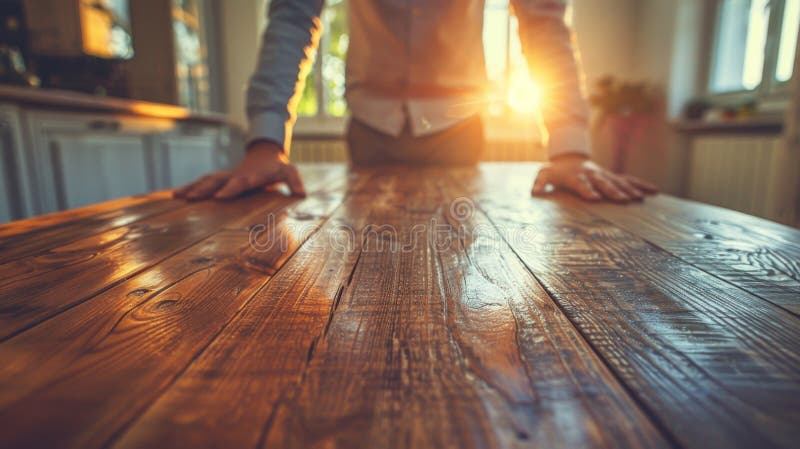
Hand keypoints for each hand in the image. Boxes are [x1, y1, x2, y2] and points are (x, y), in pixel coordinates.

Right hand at [174, 141, 305, 199]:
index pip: (241, 182)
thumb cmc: (277, 167)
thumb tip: (301, 195)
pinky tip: (175, 196)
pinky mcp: (219, 179)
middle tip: (190, 199)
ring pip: (206, 180)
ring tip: (176, 196)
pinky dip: (189, 188)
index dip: (231, 189)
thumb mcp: (290, 172)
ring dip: (192, 188)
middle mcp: (235, 175)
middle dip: (204, 189)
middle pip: (217, 181)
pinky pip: (203, 183)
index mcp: (251, 175)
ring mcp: (225, 176)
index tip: (220, 197)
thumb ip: (295, 182)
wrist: (264, 153)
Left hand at [531, 155, 656, 201]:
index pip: (581, 184)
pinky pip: (629, 180)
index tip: (595, 199)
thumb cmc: (555, 170)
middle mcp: (592, 175)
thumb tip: (534, 192)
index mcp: (575, 176)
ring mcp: (604, 174)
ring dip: (629, 190)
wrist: (568, 156)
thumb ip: (539, 183)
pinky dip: (641, 184)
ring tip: (639, 199)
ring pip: (618, 181)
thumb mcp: (544, 174)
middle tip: (623, 201)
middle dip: (613, 191)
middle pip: (603, 183)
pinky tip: (654, 191)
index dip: (587, 190)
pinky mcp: (612, 176)